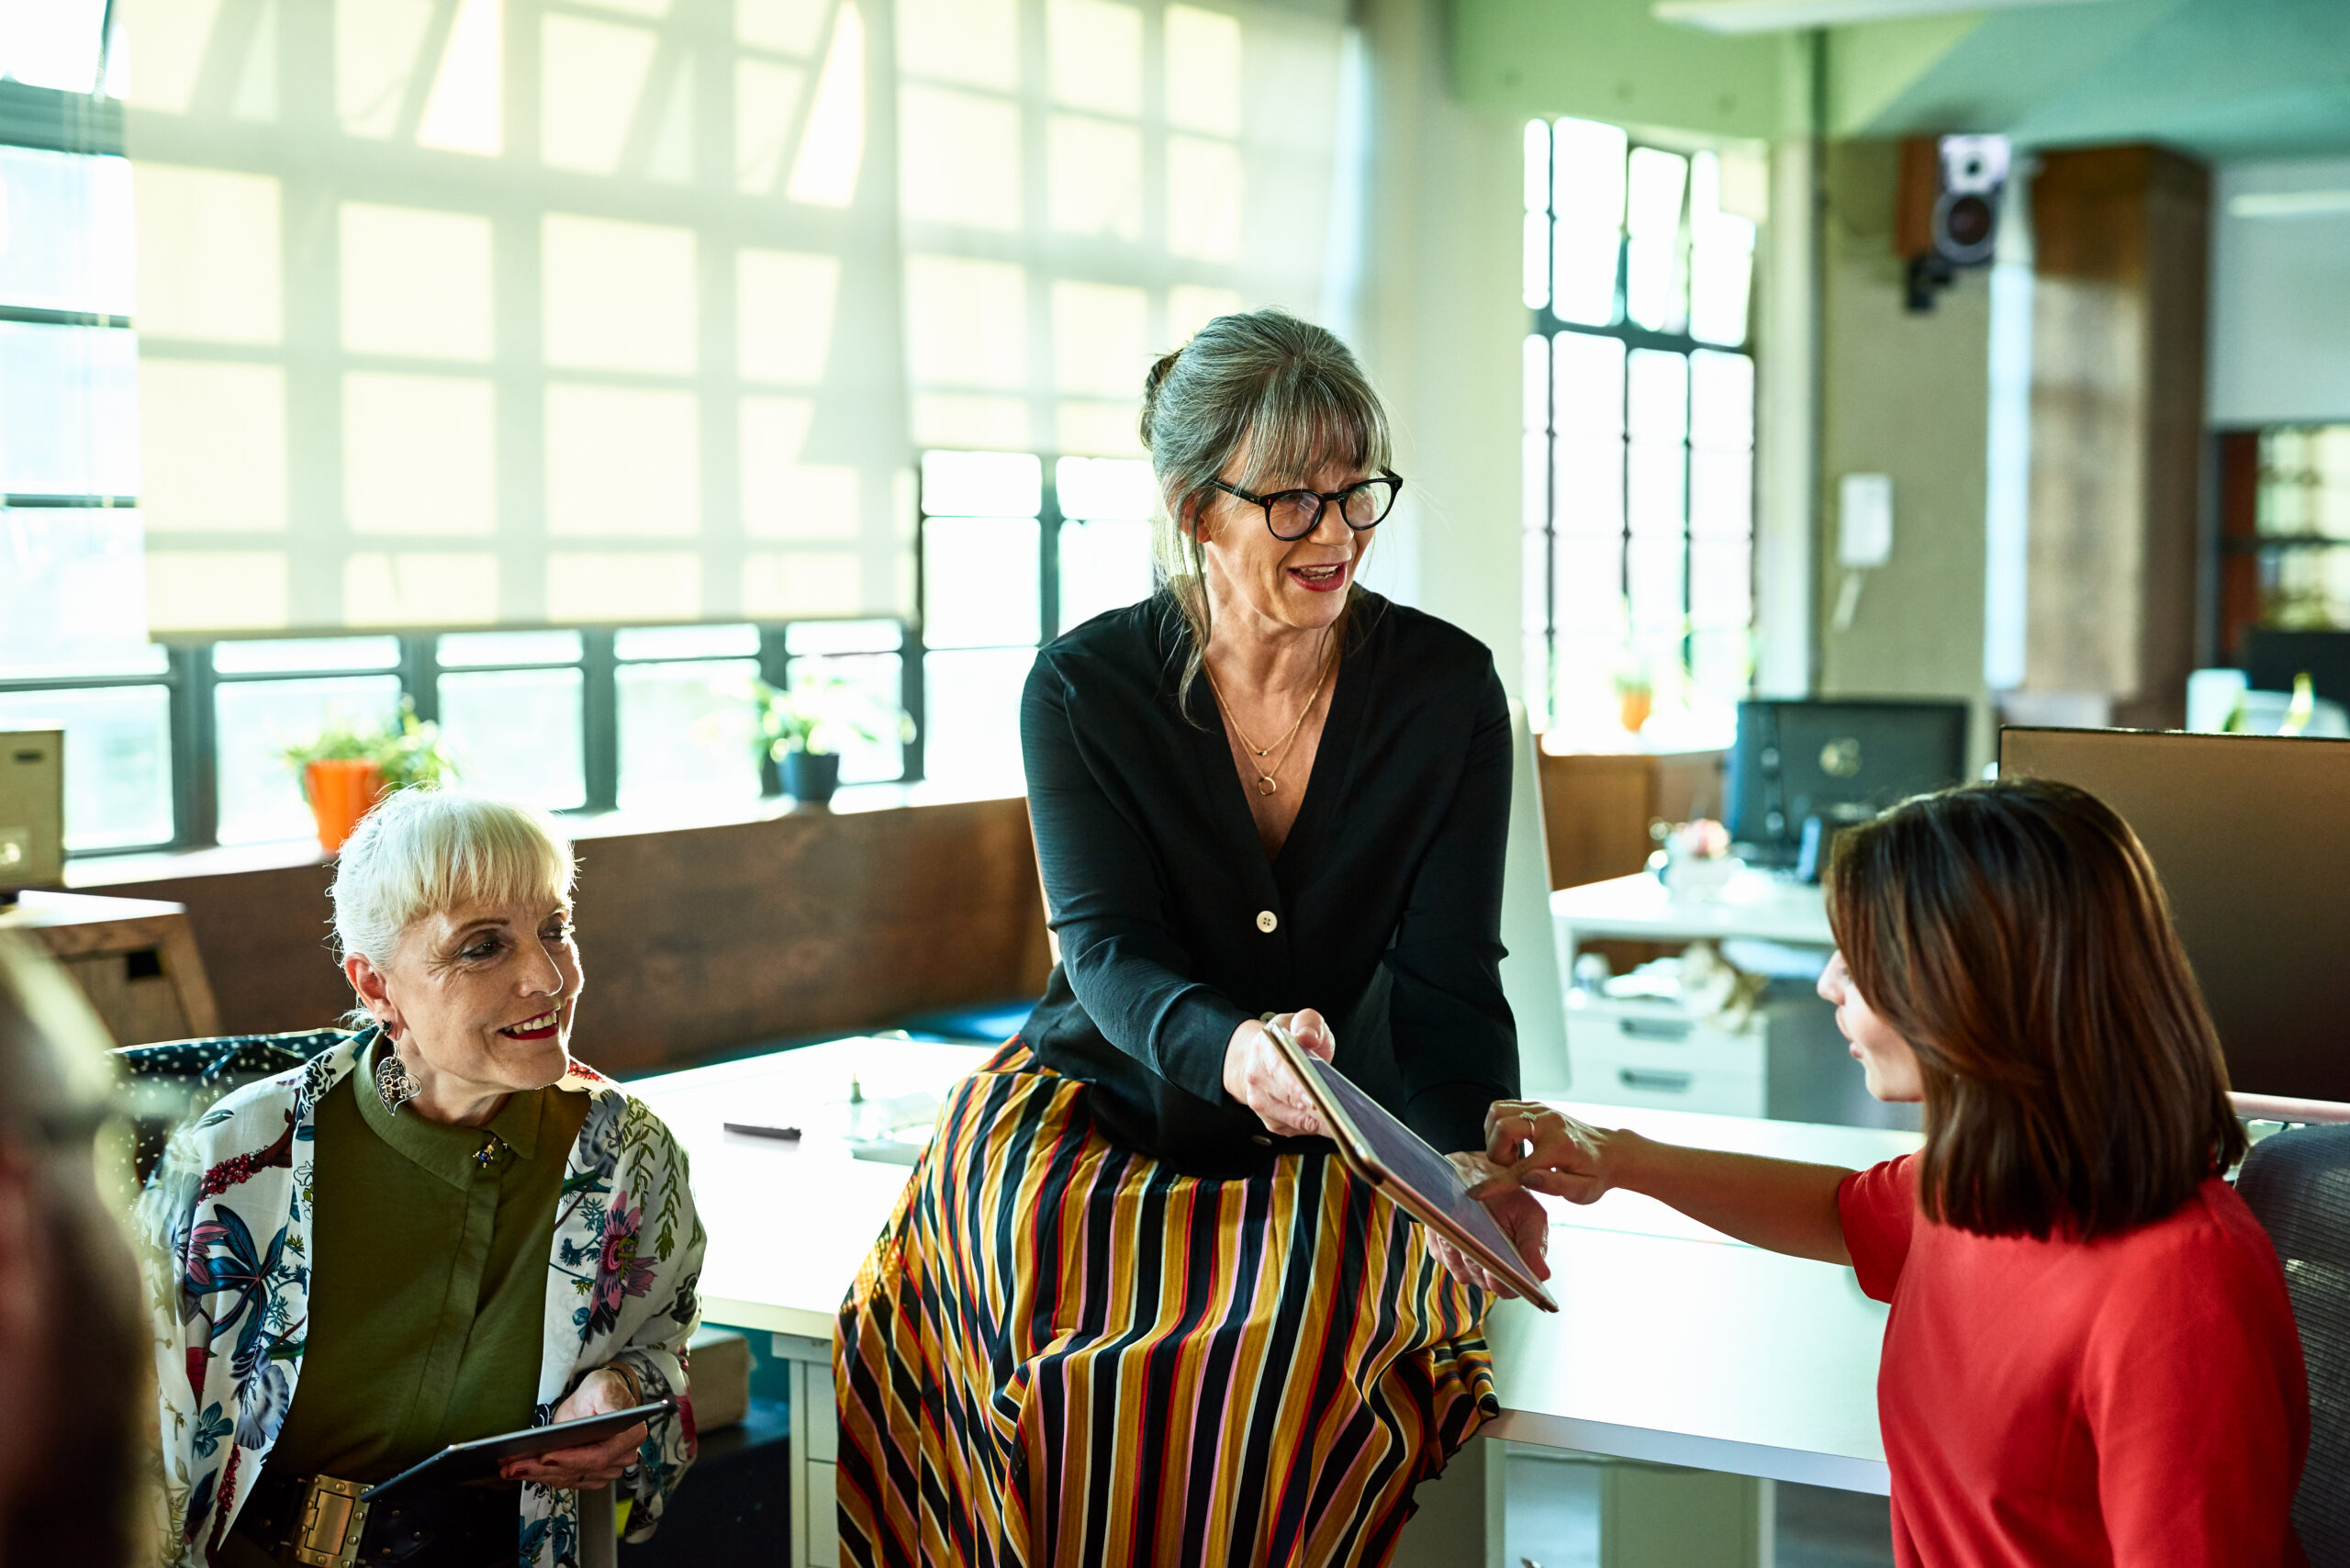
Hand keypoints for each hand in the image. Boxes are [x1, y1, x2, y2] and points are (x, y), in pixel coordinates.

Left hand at [500, 1368, 647, 1489]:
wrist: (596, 1399)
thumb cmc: (601, 1391)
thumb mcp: (604, 1387)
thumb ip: (608, 1400)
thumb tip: (608, 1414)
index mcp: (630, 1436)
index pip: (600, 1456)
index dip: (572, 1460)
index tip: (545, 1456)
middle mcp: (622, 1457)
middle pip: (580, 1471)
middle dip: (544, 1469)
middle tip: (515, 1465)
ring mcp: (607, 1469)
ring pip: (569, 1478)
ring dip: (538, 1475)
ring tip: (511, 1468)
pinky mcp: (590, 1475)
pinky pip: (565, 1480)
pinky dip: (542, 1476)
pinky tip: (522, 1470)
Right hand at [1222, 1009, 1334, 1137]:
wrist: (1261, 1058)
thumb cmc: (1287, 1041)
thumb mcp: (1301, 1020)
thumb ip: (1308, 1022)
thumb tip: (1307, 1035)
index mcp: (1264, 1050)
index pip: (1280, 1070)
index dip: (1297, 1086)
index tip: (1315, 1098)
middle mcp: (1257, 1079)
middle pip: (1289, 1100)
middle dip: (1316, 1109)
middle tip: (1341, 1115)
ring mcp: (1263, 1103)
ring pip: (1295, 1120)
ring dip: (1320, 1123)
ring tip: (1344, 1123)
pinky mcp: (1273, 1122)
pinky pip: (1298, 1130)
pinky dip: (1317, 1128)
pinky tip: (1334, 1124)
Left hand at [1429, 1151, 1550, 1297]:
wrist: (1483, 1176)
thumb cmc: (1510, 1198)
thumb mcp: (1530, 1215)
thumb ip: (1534, 1245)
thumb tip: (1543, 1274)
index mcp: (1512, 1270)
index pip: (1508, 1289)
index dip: (1503, 1281)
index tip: (1499, 1267)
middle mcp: (1485, 1274)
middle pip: (1480, 1277)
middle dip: (1480, 1257)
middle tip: (1481, 1237)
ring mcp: (1461, 1264)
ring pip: (1458, 1263)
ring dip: (1461, 1242)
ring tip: (1465, 1218)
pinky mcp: (1440, 1251)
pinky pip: (1440, 1249)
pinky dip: (1444, 1234)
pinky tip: (1451, 1217)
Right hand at [1475, 1099, 1615, 1204]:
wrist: (1610, 1152)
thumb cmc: (1595, 1175)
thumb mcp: (1583, 1191)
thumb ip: (1555, 1186)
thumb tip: (1527, 1179)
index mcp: (1560, 1147)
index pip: (1519, 1167)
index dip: (1495, 1184)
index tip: (1474, 1193)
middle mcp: (1549, 1122)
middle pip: (1503, 1127)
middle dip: (1497, 1153)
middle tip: (1512, 1168)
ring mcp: (1541, 1110)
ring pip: (1498, 1113)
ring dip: (1495, 1138)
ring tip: (1512, 1155)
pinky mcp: (1536, 1106)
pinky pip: (1502, 1108)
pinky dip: (1498, 1127)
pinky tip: (1512, 1144)